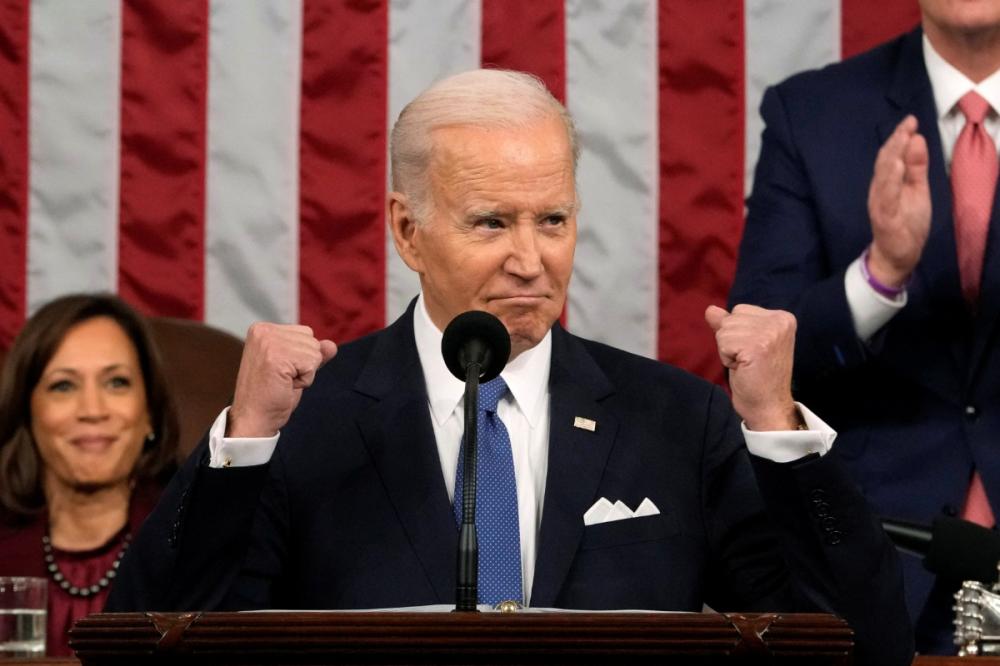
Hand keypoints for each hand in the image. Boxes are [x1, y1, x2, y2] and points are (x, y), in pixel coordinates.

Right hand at [227, 323, 337, 437]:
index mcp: (263, 329)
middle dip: (304, 364)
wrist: (253, 418)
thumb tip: (331, 345)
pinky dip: (305, 380)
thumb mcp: (295, 368)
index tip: (280, 370)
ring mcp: (269, 342)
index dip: (300, 357)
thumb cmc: (271, 395)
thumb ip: (312, 353)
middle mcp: (264, 331)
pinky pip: (312, 365)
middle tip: (281, 379)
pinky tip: (285, 386)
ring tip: (282, 382)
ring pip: (314, 352)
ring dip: (304, 373)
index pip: (305, 333)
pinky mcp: (277, 357)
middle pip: (312, 340)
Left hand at [705, 304, 798, 430]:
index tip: (754, 352)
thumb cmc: (757, 377)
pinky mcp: (756, 346)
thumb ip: (730, 324)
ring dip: (728, 351)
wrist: (769, 406)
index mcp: (782, 317)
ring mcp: (769, 333)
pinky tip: (742, 369)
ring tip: (746, 365)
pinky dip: (726, 358)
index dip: (738, 333)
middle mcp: (779, 321)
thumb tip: (710, 310)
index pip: (740, 310)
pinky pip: (723, 343)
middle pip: (731, 318)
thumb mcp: (744, 343)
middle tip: (749, 360)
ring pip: (724, 330)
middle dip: (731, 341)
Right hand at [866, 115, 930, 286]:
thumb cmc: (907, 221)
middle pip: (884, 162)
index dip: (900, 137)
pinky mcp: (884, 217)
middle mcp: (880, 189)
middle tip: (907, 124)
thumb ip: (916, 167)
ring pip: (883, 177)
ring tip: (901, 139)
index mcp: (888, 181)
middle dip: (895, 142)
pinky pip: (886, 197)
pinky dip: (890, 182)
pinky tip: (895, 168)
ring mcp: (880, 203)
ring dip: (891, 157)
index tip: (911, 120)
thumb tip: (916, 139)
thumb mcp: (917, 189)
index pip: (891, 155)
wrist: (899, 255)